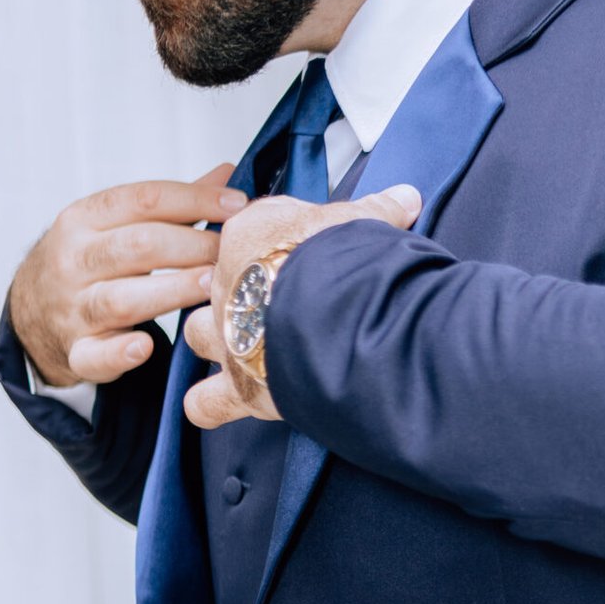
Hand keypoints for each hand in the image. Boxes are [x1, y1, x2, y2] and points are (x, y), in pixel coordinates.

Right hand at [7, 162, 248, 385]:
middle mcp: (74, 260)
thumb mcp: (115, 224)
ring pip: (122, 299)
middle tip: (232, 252)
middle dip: (192, 246)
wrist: (30, 309)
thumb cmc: (90, 260)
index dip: (195, 199)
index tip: (238, 205)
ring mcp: (73, 307)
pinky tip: (145, 346)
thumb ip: (171, 205)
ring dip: (172, 290)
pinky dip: (119, 353)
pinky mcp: (77, 351)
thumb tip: (227, 175)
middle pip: (138, 246)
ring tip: (212, 285)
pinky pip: (95, 355)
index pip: (143, 200)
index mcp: (83, 219)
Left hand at [182, 183, 422, 431]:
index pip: (254, 230)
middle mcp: (229, 283)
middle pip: (222, 282)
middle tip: (280, 301)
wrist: (339, 313)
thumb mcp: (369, 221)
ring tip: (251, 348)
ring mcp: (230, 334)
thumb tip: (405, 197)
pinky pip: (206, 402)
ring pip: (199, 335)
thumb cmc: (347, 261)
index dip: (281, 242)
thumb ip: (382, 209)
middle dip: (246, 292)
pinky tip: (224, 405)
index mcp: (253, 235)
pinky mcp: (239, 384)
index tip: (307, 249)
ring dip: (219, 344)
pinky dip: (211, 406)